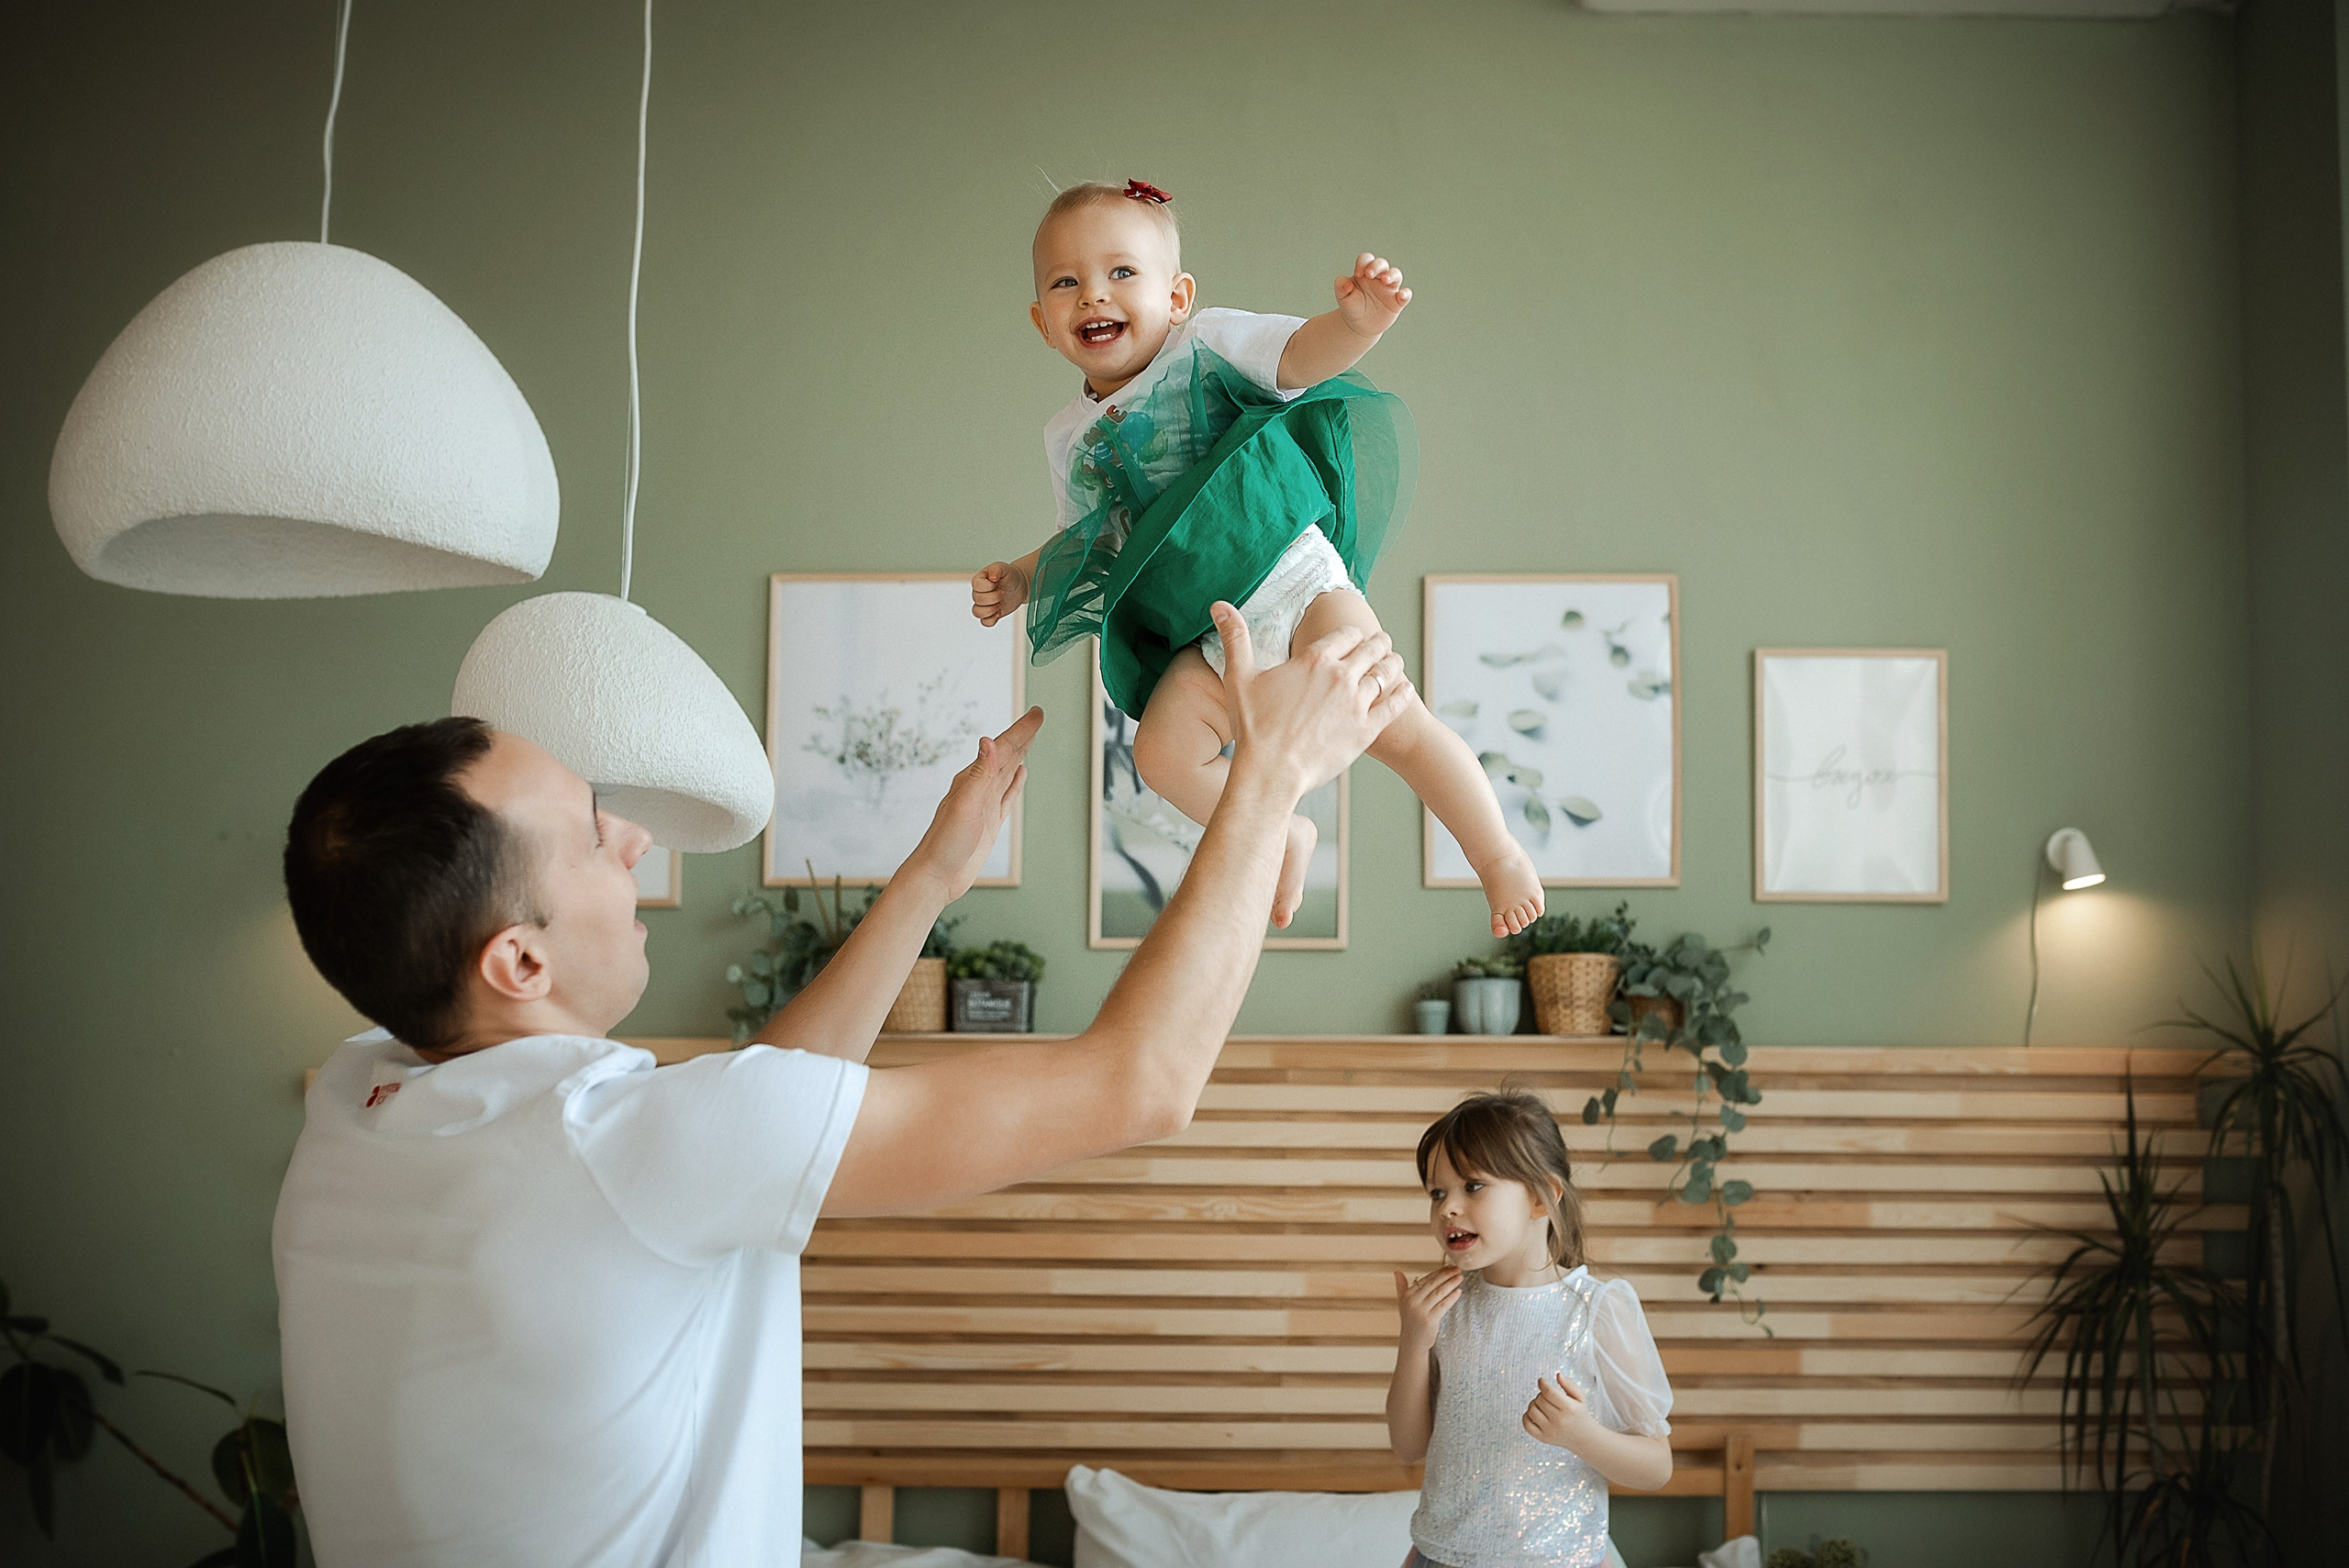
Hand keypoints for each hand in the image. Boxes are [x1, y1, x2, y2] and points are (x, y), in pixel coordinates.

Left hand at [905, 708, 1042, 899]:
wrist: (936, 877)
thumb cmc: (945, 844)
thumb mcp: (965, 805)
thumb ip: (979, 774)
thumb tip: (988, 741)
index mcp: (972, 780)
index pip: (1002, 749)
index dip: (1021, 730)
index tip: (1037, 713)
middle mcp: (978, 788)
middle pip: (1006, 755)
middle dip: (1023, 735)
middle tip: (1038, 716)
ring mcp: (984, 805)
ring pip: (1007, 772)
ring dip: (1020, 754)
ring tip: (1030, 737)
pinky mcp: (989, 822)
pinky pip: (1006, 796)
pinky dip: (1015, 782)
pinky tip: (1020, 774)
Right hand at [972, 561, 1030, 625]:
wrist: (1019, 586)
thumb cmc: (1009, 575)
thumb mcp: (1004, 568)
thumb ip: (996, 569)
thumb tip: (992, 577)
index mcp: (979, 580)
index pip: (976, 586)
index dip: (989, 587)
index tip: (997, 583)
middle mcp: (978, 593)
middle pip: (977, 600)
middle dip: (993, 598)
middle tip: (1003, 594)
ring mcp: (983, 605)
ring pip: (977, 613)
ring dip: (990, 610)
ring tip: (1000, 604)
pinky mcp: (990, 614)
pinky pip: (984, 622)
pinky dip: (992, 620)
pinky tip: (999, 612)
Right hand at [1214, 601, 1409, 803]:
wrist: (1270, 772)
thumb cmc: (1253, 728)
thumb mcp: (1239, 678)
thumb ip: (1235, 638)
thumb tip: (1219, 604)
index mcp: (1314, 659)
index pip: (1346, 634)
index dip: (1352, 633)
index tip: (1356, 635)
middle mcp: (1341, 676)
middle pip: (1372, 648)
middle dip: (1378, 642)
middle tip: (1382, 642)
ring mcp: (1356, 703)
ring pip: (1386, 672)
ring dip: (1393, 663)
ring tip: (1395, 661)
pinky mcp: (1366, 729)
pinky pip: (1394, 704)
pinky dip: (1403, 693)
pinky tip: (1406, 688)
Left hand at [1333, 253, 1410, 340]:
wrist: (1358, 326)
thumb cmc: (1351, 306)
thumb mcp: (1342, 297)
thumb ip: (1340, 286)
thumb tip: (1347, 283)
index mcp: (1364, 273)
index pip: (1366, 260)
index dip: (1363, 263)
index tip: (1358, 273)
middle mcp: (1378, 277)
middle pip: (1381, 263)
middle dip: (1376, 266)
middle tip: (1370, 274)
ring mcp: (1389, 289)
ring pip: (1395, 274)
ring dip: (1391, 275)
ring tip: (1385, 280)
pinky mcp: (1396, 302)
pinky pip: (1405, 295)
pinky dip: (1406, 294)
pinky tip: (1401, 295)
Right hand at [1394, 1265, 1462, 1352]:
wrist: (1413, 1342)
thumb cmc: (1411, 1321)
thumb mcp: (1403, 1303)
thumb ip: (1401, 1286)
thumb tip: (1396, 1272)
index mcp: (1407, 1295)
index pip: (1426, 1279)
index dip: (1439, 1272)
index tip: (1449, 1267)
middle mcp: (1413, 1301)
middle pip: (1433, 1284)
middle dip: (1447, 1275)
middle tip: (1458, 1269)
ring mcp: (1421, 1311)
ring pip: (1439, 1293)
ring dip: (1451, 1284)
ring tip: (1460, 1277)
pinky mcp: (1430, 1320)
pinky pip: (1443, 1305)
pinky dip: (1452, 1297)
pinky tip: (1459, 1292)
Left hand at [1521, 1372, 1597, 1451]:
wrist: (1582, 1438)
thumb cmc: (1579, 1413)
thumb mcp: (1580, 1397)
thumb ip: (1569, 1384)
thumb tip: (1558, 1374)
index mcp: (1569, 1409)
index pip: (1549, 1392)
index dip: (1542, 1383)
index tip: (1541, 1380)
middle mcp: (1559, 1421)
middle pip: (1539, 1399)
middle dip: (1541, 1394)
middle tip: (1547, 1397)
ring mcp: (1550, 1431)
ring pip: (1531, 1410)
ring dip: (1534, 1403)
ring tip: (1542, 1405)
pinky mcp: (1543, 1438)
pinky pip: (1526, 1423)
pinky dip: (1527, 1416)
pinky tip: (1536, 1414)